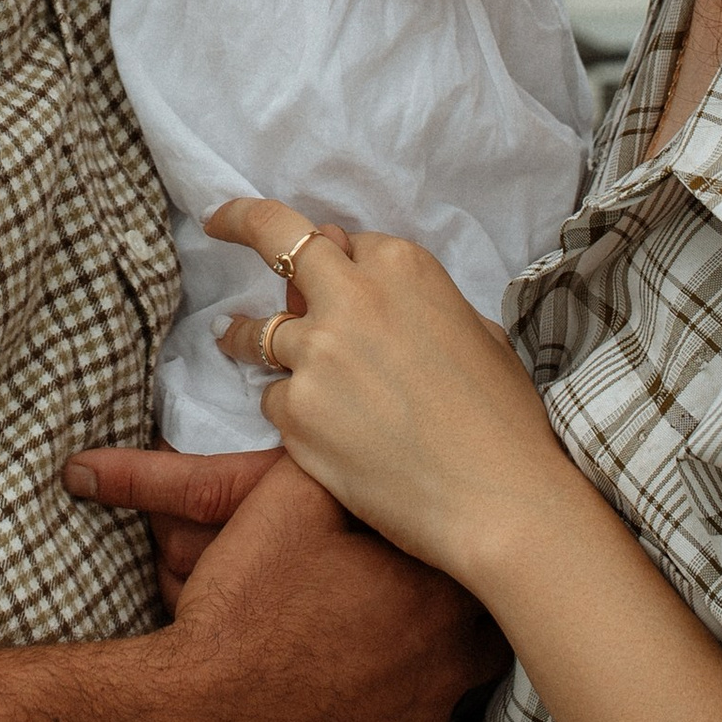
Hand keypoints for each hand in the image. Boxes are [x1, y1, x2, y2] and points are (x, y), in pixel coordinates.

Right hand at [66, 442, 488, 721]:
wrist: (195, 718)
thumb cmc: (244, 609)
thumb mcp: (287, 505)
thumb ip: (343, 464)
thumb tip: (370, 442)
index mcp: (436, 599)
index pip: (482, 563)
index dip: (452, 548)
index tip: (426, 541)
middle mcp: (446, 673)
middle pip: (477, 633)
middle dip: (445, 612)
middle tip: (398, 593)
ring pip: (437, 693)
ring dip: (409, 670)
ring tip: (355, 648)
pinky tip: (330, 701)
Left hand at [203, 194, 590, 600]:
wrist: (500, 497)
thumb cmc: (503, 420)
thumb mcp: (478, 332)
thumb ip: (420, 303)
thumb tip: (389, 296)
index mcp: (403, 266)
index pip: (342, 242)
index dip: (335, 262)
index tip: (316, 264)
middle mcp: (352, 297)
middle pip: (275, 237)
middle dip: (240, 223)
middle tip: (218, 224)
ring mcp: (317, 353)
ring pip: (256, 331)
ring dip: (245, 337)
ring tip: (232, 340)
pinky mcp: (296, 411)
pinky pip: (273, 400)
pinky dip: (290, 413)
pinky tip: (323, 436)